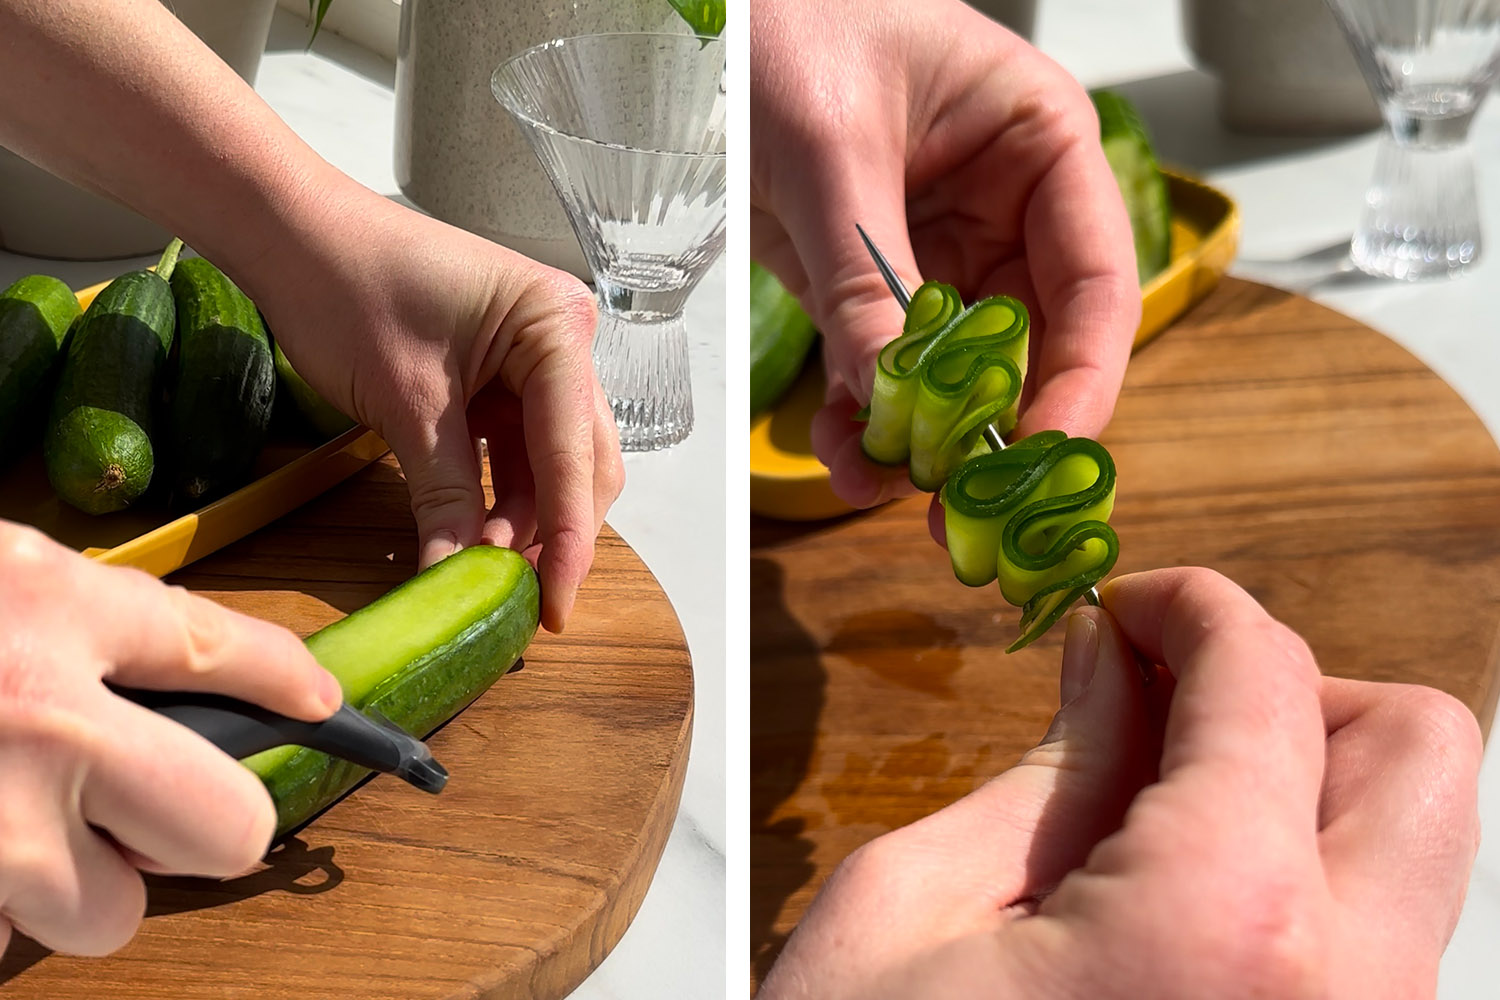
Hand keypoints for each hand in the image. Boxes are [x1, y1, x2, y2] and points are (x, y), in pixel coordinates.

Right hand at [0, 521, 341, 956]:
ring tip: (26, 834)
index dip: (288, 682)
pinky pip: (3, 942)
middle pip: (225, 825)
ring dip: (85, 887)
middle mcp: (36, 714)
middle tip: (156, 811)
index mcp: (52, 609)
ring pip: (111, 914)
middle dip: (204, 829)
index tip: (318, 705)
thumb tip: (178, 692)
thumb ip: (78, 626)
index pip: (224, 654)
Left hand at [236, 180, 623, 633]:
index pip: (575, 452)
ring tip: (487, 574)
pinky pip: (513, 448)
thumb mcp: (405, 402)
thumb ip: (447, 493)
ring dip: (524, 519)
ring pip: (550, 461)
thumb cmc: (346, 283)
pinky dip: (496, 494)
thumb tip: (458, 577)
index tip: (557, 606)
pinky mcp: (498, 374)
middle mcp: (561, 339)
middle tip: (526, 602)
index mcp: (556, 328)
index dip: (568, 538)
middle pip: (582, 460)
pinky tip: (474, 535)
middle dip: (554, 532)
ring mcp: (532, 357)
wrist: (290, 232)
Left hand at [751, 0, 1139, 508]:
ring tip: (872, 480)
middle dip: (992, 425)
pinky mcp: (871, 280)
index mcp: (1037, 146)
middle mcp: (1003, 208)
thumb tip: (892, 393)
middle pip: (1031, 343)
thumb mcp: (833, 144)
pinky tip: (844, 449)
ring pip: (956, 372)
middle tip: (956, 497)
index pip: (1094, 279)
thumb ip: (865, 271)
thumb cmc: (794, 22)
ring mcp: (938, 249)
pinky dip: (867, 414)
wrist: (711, 18)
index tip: (1047, 446)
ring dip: (920, 435)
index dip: (1083, 373)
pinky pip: (886, 365)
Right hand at [760, 568, 1480, 998]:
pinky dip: (1297, 880)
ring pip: (1416, 853)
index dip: (1190, 605)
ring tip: (1153, 810)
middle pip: (1424, 749)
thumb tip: (1107, 664)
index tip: (1126, 605)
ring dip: (1304, 787)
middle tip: (1168, 704)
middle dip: (1297, 689)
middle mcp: (1347, 997)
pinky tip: (1172, 897)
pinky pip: (1373, 943)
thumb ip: (1048, 768)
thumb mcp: (916, 911)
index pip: (1267, 674)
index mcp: (1223, 924)